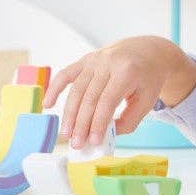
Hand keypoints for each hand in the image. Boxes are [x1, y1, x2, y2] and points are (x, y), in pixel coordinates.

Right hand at [42, 36, 195, 148]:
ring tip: (66, 133)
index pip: (107, 101)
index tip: (92, 141)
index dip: (98, 122)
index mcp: (127, 71)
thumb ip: (128, 121)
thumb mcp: (146, 101)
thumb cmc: (147, 79)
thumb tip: (104, 135)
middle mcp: (108, 63)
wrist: (148, 51)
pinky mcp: (85, 60)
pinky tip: (48, 104)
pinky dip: (55, 88)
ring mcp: (94, 60)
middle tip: (76, 143)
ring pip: (76, 89)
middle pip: (89, 97)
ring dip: (68, 113)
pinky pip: (66, 74)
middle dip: (81, 123)